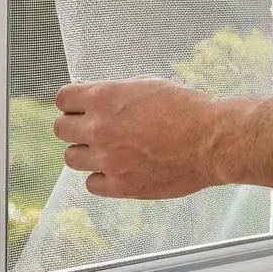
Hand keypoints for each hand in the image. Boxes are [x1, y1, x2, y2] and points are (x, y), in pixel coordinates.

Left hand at [53, 78, 232, 198]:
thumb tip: (97, 97)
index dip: (72, 102)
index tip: (79, 106)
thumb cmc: (187, 110)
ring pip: (71, 158)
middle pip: (60, 129)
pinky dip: (101, 178)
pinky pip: (91, 184)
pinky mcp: (120, 186)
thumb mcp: (147, 86)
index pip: (63, 99)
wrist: (212, 141)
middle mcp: (99, 129)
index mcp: (104, 99)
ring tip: (105, 151)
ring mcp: (107, 160)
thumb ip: (116, 93)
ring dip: (85, 152)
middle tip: (91, 128)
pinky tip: (116, 170)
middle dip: (75, 126)